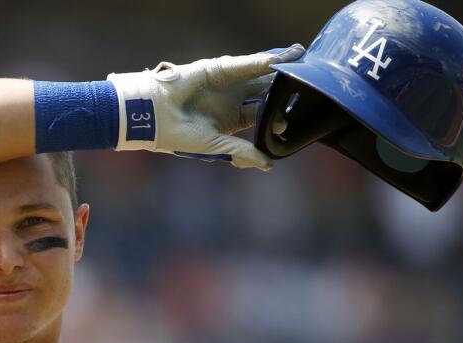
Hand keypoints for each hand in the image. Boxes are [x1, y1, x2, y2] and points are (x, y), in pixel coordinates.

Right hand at [109, 45, 304, 169]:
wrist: (152, 116)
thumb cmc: (178, 136)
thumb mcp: (215, 147)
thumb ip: (241, 153)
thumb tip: (269, 165)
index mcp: (232, 120)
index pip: (263, 115)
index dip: (279, 116)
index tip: (294, 119)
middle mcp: (232, 100)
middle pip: (266, 92)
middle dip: (286, 89)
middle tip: (310, 86)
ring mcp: (227, 83)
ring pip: (260, 75)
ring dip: (281, 69)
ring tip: (304, 62)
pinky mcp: (219, 69)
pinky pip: (247, 65)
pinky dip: (266, 60)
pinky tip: (285, 57)